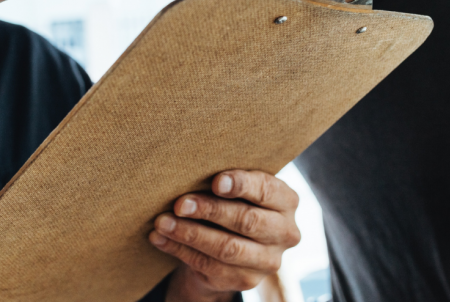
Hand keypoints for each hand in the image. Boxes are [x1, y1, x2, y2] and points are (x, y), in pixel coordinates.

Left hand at [149, 170, 300, 301]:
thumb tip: (197, 168)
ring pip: (226, 248)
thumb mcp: (242, 187)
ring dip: (190, 234)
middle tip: (180, 204)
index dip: (241, 185)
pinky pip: (209, 266)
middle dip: (210, 211)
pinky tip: (161, 238)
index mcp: (287, 201)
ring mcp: (268, 261)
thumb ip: (231, 180)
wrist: (235, 242)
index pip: (266, 191)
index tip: (216, 182)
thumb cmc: (237, 200)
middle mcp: (285, 233)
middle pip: (246, 221)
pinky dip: (181, 250)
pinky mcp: (246, 280)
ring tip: (163, 222)